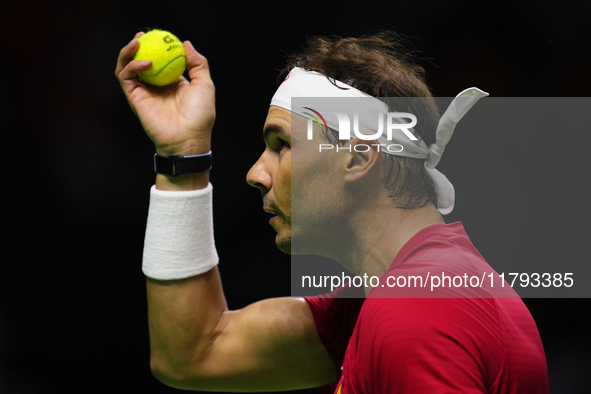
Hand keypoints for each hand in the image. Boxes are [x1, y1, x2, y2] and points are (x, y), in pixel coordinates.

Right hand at [115, 32, 214, 155]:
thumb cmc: (200, 115)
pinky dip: (132, 66)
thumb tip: (186, 43)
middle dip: (136, 46)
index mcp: (171, 82)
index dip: (156, 47)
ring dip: (128, 53)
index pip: (159, 60)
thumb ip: (197, 63)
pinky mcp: (134, 99)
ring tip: (136, 42)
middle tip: (141, 35)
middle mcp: (155, 86)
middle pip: (139, 61)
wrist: (188, 137)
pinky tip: (145, 62)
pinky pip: (126, 78)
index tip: (158, 35)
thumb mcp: (204, 85)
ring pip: (127, 67)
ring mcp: (143, 92)